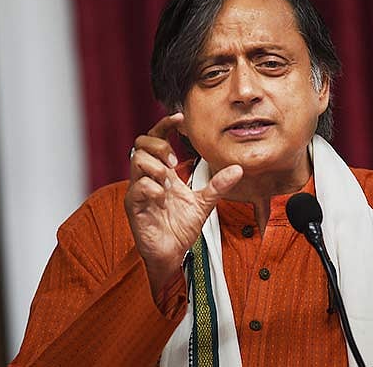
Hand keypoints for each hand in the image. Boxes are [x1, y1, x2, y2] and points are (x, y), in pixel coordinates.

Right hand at [124, 113, 242, 296]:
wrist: (172, 254)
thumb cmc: (181, 228)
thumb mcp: (204, 203)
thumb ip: (218, 185)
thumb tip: (238, 169)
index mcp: (162, 172)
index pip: (157, 139)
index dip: (165, 125)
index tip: (180, 118)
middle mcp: (147, 177)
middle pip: (141, 143)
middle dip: (158, 144)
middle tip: (173, 159)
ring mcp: (139, 190)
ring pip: (136, 160)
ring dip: (156, 165)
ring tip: (169, 179)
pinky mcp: (134, 206)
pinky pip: (138, 187)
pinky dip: (152, 187)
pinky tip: (163, 197)